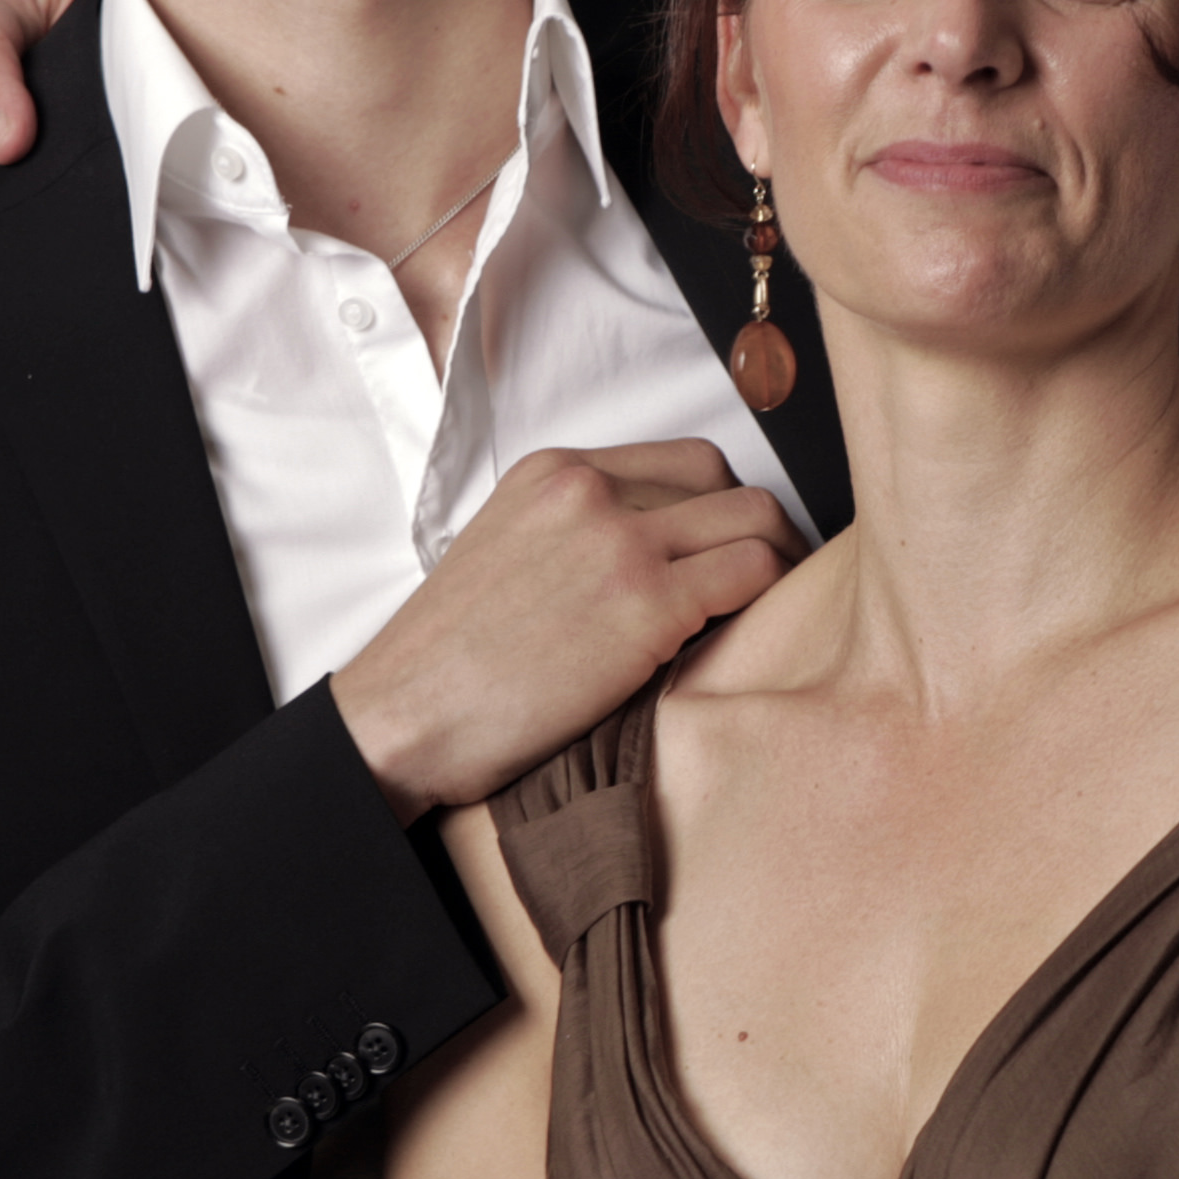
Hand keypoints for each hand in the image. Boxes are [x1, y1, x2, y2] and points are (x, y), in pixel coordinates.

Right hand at [330, 442, 796, 824]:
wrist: (402, 717)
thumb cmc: (447, 660)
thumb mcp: (502, 551)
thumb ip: (573, 533)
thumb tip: (645, 552)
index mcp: (554, 474)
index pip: (684, 461)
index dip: (719, 508)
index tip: (728, 548)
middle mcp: (590, 493)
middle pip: (728, 484)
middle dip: (758, 530)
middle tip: (766, 580)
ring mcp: (621, 544)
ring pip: (755, 521)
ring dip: (776, 563)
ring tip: (773, 610)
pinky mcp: (646, 605)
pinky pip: (752, 575)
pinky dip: (769, 600)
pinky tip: (754, 636)